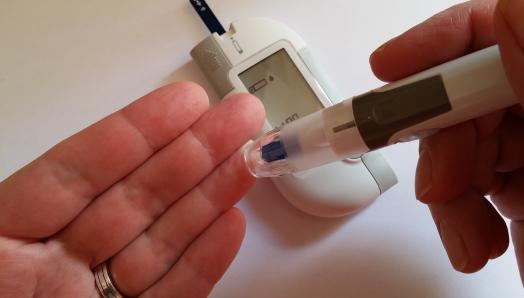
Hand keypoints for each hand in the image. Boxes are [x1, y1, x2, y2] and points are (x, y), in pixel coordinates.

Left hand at [0, 82, 264, 296]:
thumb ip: (35, 203)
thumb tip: (90, 161)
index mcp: (10, 240)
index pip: (78, 172)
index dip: (134, 133)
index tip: (183, 102)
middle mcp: (61, 263)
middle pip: (136, 197)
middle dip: (192, 152)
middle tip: (236, 118)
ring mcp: (101, 295)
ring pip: (164, 238)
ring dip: (211, 196)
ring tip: (247, 160)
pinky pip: (175, 291)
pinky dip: (205, 260)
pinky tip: (231, 224)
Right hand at [370, 0, 523, 280]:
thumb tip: (509, 15)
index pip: (494, 29)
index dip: (438, 44)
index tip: (390, 69)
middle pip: (468, 96)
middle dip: (442, 141)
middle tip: (441, 185)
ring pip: (462, 148)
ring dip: (448, 193)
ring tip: (471, 239)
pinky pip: (474, 190)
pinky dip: (462, 218)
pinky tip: (478, 242)